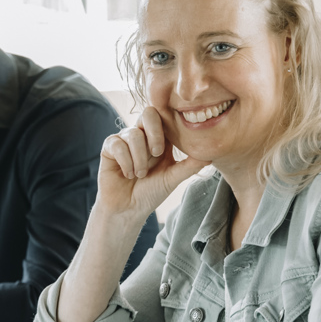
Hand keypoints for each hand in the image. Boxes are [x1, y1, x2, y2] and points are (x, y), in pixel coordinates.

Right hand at [97, 106, 208, 220]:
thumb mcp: (173, 178)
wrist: (128, 209)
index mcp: (160, 138)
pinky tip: (128, 174)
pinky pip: (118, 144)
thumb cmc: (151, 193)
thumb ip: (190, 165)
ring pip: (134, 134)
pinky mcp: (109, 147)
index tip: (171, 145)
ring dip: (140, 159)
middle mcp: (142, 134)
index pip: (165, 116)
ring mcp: (124, 139)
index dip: (169, 123)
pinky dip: (126, 162)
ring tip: (140, 174)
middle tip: (157, 154)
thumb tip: (211, 155)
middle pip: (148, 112)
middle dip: (155, 134)